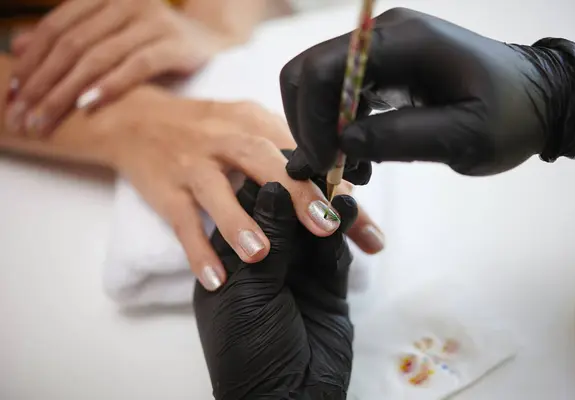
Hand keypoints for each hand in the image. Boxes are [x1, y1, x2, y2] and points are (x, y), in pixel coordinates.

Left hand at [6, 0, 231, 135]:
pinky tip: (88, 104)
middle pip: (72, 44)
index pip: (56, 28)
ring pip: (98, 57)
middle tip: (24, 115)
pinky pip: (137, 66)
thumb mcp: (107, 33)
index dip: (31, 60)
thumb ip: (68, 35)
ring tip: (46, 117)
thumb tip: (18, 45)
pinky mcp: (175, 44)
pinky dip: (111, 85)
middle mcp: (125, 2)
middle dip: (43, 83)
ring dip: (67, 90)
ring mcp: (152, 21)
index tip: (13, 92)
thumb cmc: (151, 39)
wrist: (208, 39)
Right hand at [92, 87, 382, 289]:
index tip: (368, 228)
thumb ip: (288, 153)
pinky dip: (197, 250)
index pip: (304, 154)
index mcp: (255, 122)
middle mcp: (225, 138)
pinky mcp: (165, 189)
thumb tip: (341, 188)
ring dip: (240, 221)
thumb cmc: (206, 128)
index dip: (338, 188)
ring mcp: (193, 164)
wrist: (135, 120)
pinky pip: (181, 221)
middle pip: (264, 160)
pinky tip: (216, 279)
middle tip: (330, 229)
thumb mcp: (248, 125)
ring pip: (216, 188)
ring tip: (263, 256)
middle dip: (298, 194)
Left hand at [194, 180, 355, 398]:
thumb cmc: (248, 347)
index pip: (249, 210)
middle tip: (324, 168)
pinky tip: (348, 215)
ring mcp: (298, 271)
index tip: (289, 158)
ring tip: (340, 191)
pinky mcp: (327, 285)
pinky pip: (335, 253)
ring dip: (327, 210)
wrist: (286, 397)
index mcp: (232, 258)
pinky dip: (344, 233)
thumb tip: (273, 187)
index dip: (269, 184)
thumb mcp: (249, 290)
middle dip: (304, 194)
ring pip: (314, 229)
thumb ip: (266, 239)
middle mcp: (265, 259)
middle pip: (286, 214)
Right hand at [280, 7, 574, 181]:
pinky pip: (339, 96)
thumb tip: (343, 143)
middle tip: (328, 168)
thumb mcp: (465, 135)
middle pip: (310, 71)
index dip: (313, 118)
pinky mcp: (382, 71)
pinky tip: (361, 159)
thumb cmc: (511, 115)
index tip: (325, 162)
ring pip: (319, 85)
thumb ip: (402, 137)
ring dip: (323, 131)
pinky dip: (339, 130)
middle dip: (309, 124)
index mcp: (404, 41)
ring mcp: (380, 51)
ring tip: (353, 170)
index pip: (326, 67)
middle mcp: (382, 37)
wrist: (536, 100)